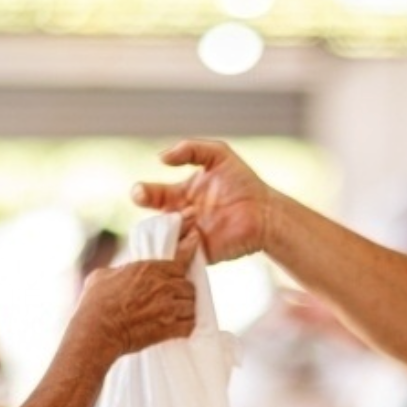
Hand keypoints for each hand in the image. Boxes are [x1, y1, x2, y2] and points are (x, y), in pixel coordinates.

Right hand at [76, 227, 197, 356]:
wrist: (97, 331)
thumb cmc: (95, 304)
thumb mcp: (103, 276)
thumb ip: (119, 271)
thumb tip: (119, 272)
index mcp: (150, 269)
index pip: (181, 256)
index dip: (190, 248)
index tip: (196, 240)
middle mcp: (164, 285)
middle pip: (188, 285)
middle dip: (182, 291)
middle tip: (174, 298)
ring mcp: (169, 307)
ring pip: (191, 305)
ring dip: (185, 310)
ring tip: (175, 315)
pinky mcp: (170, 328)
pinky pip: (189, 325)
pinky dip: (185, 327)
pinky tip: (178, 329)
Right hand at [132, 139, 271, 263]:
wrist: (265, 211)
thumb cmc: (243, 183)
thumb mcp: (218, 154)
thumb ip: (190, 149)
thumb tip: (161, 157)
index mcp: (179, 195)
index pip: (152, 195)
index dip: (143, 193)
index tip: (140, 192)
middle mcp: (179, 217)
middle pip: (152, 219)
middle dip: (145, 218)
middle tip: (145, 210)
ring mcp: (187, 238)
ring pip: (163, 240)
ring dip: (165, 232)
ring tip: (185, 219)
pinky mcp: (199, 255)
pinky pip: (179, 257)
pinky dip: (176, 252)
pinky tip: (184, 241)